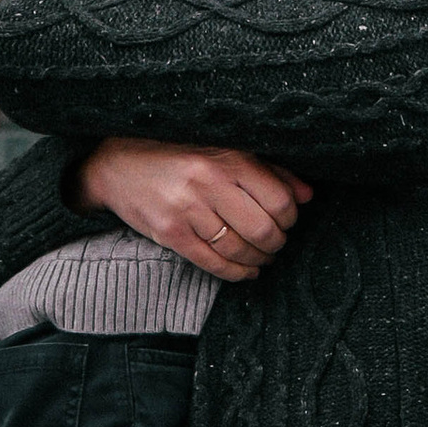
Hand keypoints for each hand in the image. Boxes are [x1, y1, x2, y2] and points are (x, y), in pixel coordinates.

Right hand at [71, 138, 309, 282]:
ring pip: (239, 250)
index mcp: (228, 158)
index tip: (287, 220)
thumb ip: (270, 171)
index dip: (291, 218)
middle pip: (263, 230)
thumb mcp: (226, 152)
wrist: (119, 165)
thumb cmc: (179, 156)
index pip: (279, 201)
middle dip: (276, 244)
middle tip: (275, 243)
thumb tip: (308, 195)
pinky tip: (245, 271)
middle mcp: (208, 182)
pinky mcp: (170, 233)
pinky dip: (235, 273)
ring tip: (261, 257)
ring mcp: (187, 209)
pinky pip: (212, 263)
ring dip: (258, 260)